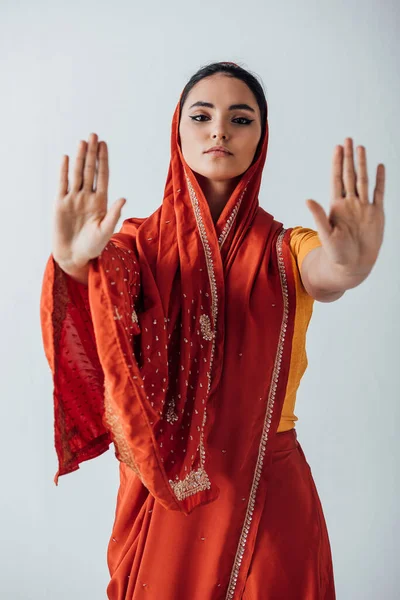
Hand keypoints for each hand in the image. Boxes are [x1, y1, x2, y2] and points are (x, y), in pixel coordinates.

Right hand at [52, 133, 125, 270]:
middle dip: (92, 153)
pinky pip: (62, 184)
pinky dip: (64, 171)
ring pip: (77, 174)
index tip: (104, 145)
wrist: (74, 255)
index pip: (103, 176)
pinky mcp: (60, 203)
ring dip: (79, 158)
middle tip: (94, 135)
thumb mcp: (106, 231)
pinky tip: (66, 157)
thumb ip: (114, 214)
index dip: (103, 161)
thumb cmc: (93, 246)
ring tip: (82, 142)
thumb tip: (124, 198)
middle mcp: (88, 197)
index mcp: (101, 202)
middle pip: (90, 170)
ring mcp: (74, 199)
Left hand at [305, 138, 384, 278]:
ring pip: (363, 180)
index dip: (337, 163)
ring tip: (361, 148)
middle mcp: (350, 203)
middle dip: (348, 158)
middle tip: (348, 139)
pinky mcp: (376, 214)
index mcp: (337, 206)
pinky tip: (380, 167)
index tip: (337, 148)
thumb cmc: (336, 253)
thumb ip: (318, 216)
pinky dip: (380, 180)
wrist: (353, 265)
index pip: (337, 179)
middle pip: (350, 175)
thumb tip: (307, 199)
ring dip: (363, 164)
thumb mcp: (326, 234)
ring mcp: (364, 207)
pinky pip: (379, 193)